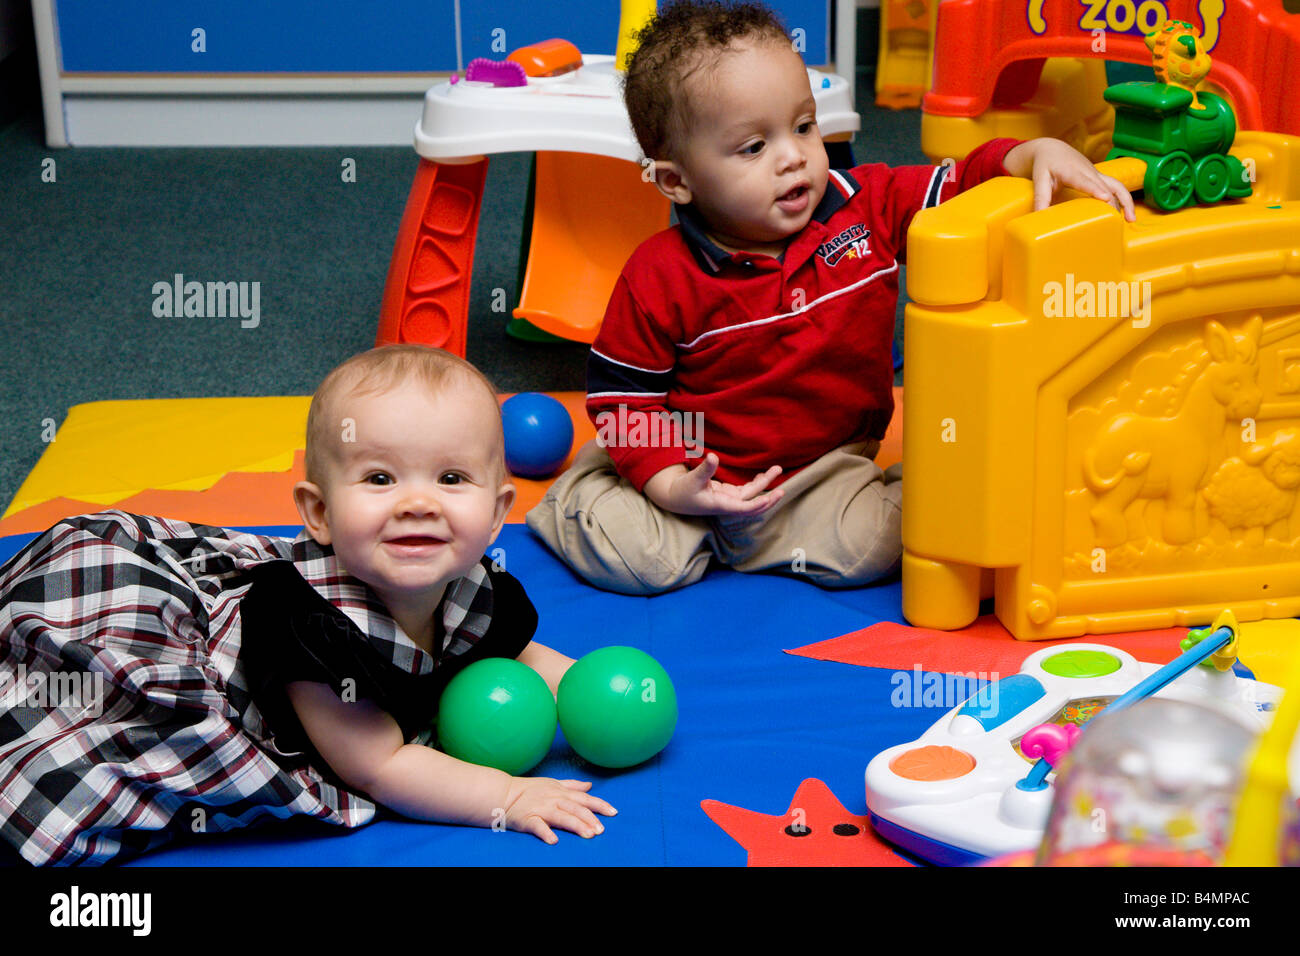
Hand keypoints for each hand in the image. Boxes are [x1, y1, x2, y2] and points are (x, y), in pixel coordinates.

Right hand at [503, 777, 616, 843]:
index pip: (584, 798)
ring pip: (562, 816)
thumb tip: (590, 785)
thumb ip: (572, 785)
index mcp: (561, 792)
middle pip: (576, 808)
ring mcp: (541, 809)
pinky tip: (554, 840)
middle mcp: (554, 799)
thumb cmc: (530, 789)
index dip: (599, 805)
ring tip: (588, 835)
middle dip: (590, 818)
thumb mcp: (553, 783)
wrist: (503, 793)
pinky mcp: (528, 819)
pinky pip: (538, 826)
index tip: (613, 813)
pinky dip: (546, 832)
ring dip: (576, 825)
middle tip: (601, 830)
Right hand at [642, 454, 783, 516]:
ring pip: (751, 496)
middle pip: (753, 503)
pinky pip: (746, 492)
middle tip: (783, 489)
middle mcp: (728, 504)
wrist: (674, 498)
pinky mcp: (726, 494)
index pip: (744, 508)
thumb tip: (713, 456)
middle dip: (768, 497)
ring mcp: (728, 499)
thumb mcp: (692, 479)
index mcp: (721, 504)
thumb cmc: (682, 491)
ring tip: (776, 471)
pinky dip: (755, 485)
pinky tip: (761, 476)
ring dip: (763, 485)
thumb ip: (704, 469)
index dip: (758, 504)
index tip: (770, 497)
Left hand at [1003, 138, 1135, 221]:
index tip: (1106, 198)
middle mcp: (1088, 171)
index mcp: (1071, 170)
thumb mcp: (1039, 179)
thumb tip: (1040, 217)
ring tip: (1130, 219)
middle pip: (1106, 186)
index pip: (1085, 180)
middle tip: (1120, 221)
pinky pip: (1116, 187)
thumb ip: (1040, 197)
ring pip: (1117, 185)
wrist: (1052, 149)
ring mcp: (1097, 174)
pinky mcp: (1100, 177)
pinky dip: (1123, 199)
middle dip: (1117, 201)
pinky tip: (1125, 214)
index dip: (1096, 189)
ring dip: (1126, 201)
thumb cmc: (1045, 164)